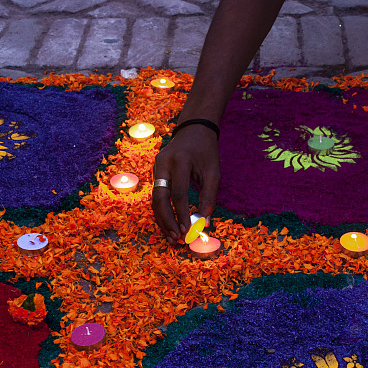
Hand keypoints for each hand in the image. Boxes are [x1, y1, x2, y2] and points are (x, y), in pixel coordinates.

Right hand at [152, 124, 220, 244]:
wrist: (193, 130)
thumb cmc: (206, 151)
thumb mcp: (213, 172)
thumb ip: (209, 197)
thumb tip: (205, 223)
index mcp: (180, 161)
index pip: (178, 193)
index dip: (182, 214)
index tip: (188, 231)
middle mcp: (163, 163)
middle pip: (159, 198)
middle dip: (167, 220)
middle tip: (176, 238)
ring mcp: (156, 168)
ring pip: (154, 199)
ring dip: (162, 220)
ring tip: (172, 237)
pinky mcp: (155, 173)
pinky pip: (156, 195)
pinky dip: (162, 212)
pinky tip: (169, 225)